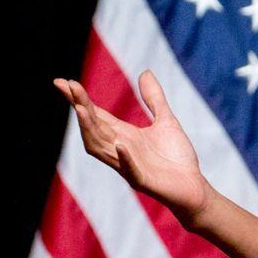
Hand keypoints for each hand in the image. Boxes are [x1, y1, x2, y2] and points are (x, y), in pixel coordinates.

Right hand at [54, 70, 211, 228]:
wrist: (193, 186)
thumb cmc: (176, 157)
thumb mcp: (166, 121)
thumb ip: (154, 99)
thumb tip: (145, 71)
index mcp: (123, 135)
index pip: (96, 115)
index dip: (80, 99)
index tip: (64, 82)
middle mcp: (120, 149)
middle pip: (94, 127)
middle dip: (80, 108)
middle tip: (68, 87)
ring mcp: (129, 165)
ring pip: (101, 148)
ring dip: (91, 129)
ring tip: (82, 109)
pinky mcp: (143, 180)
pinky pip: (130, 169)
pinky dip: (124, 157)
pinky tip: (120, 143)